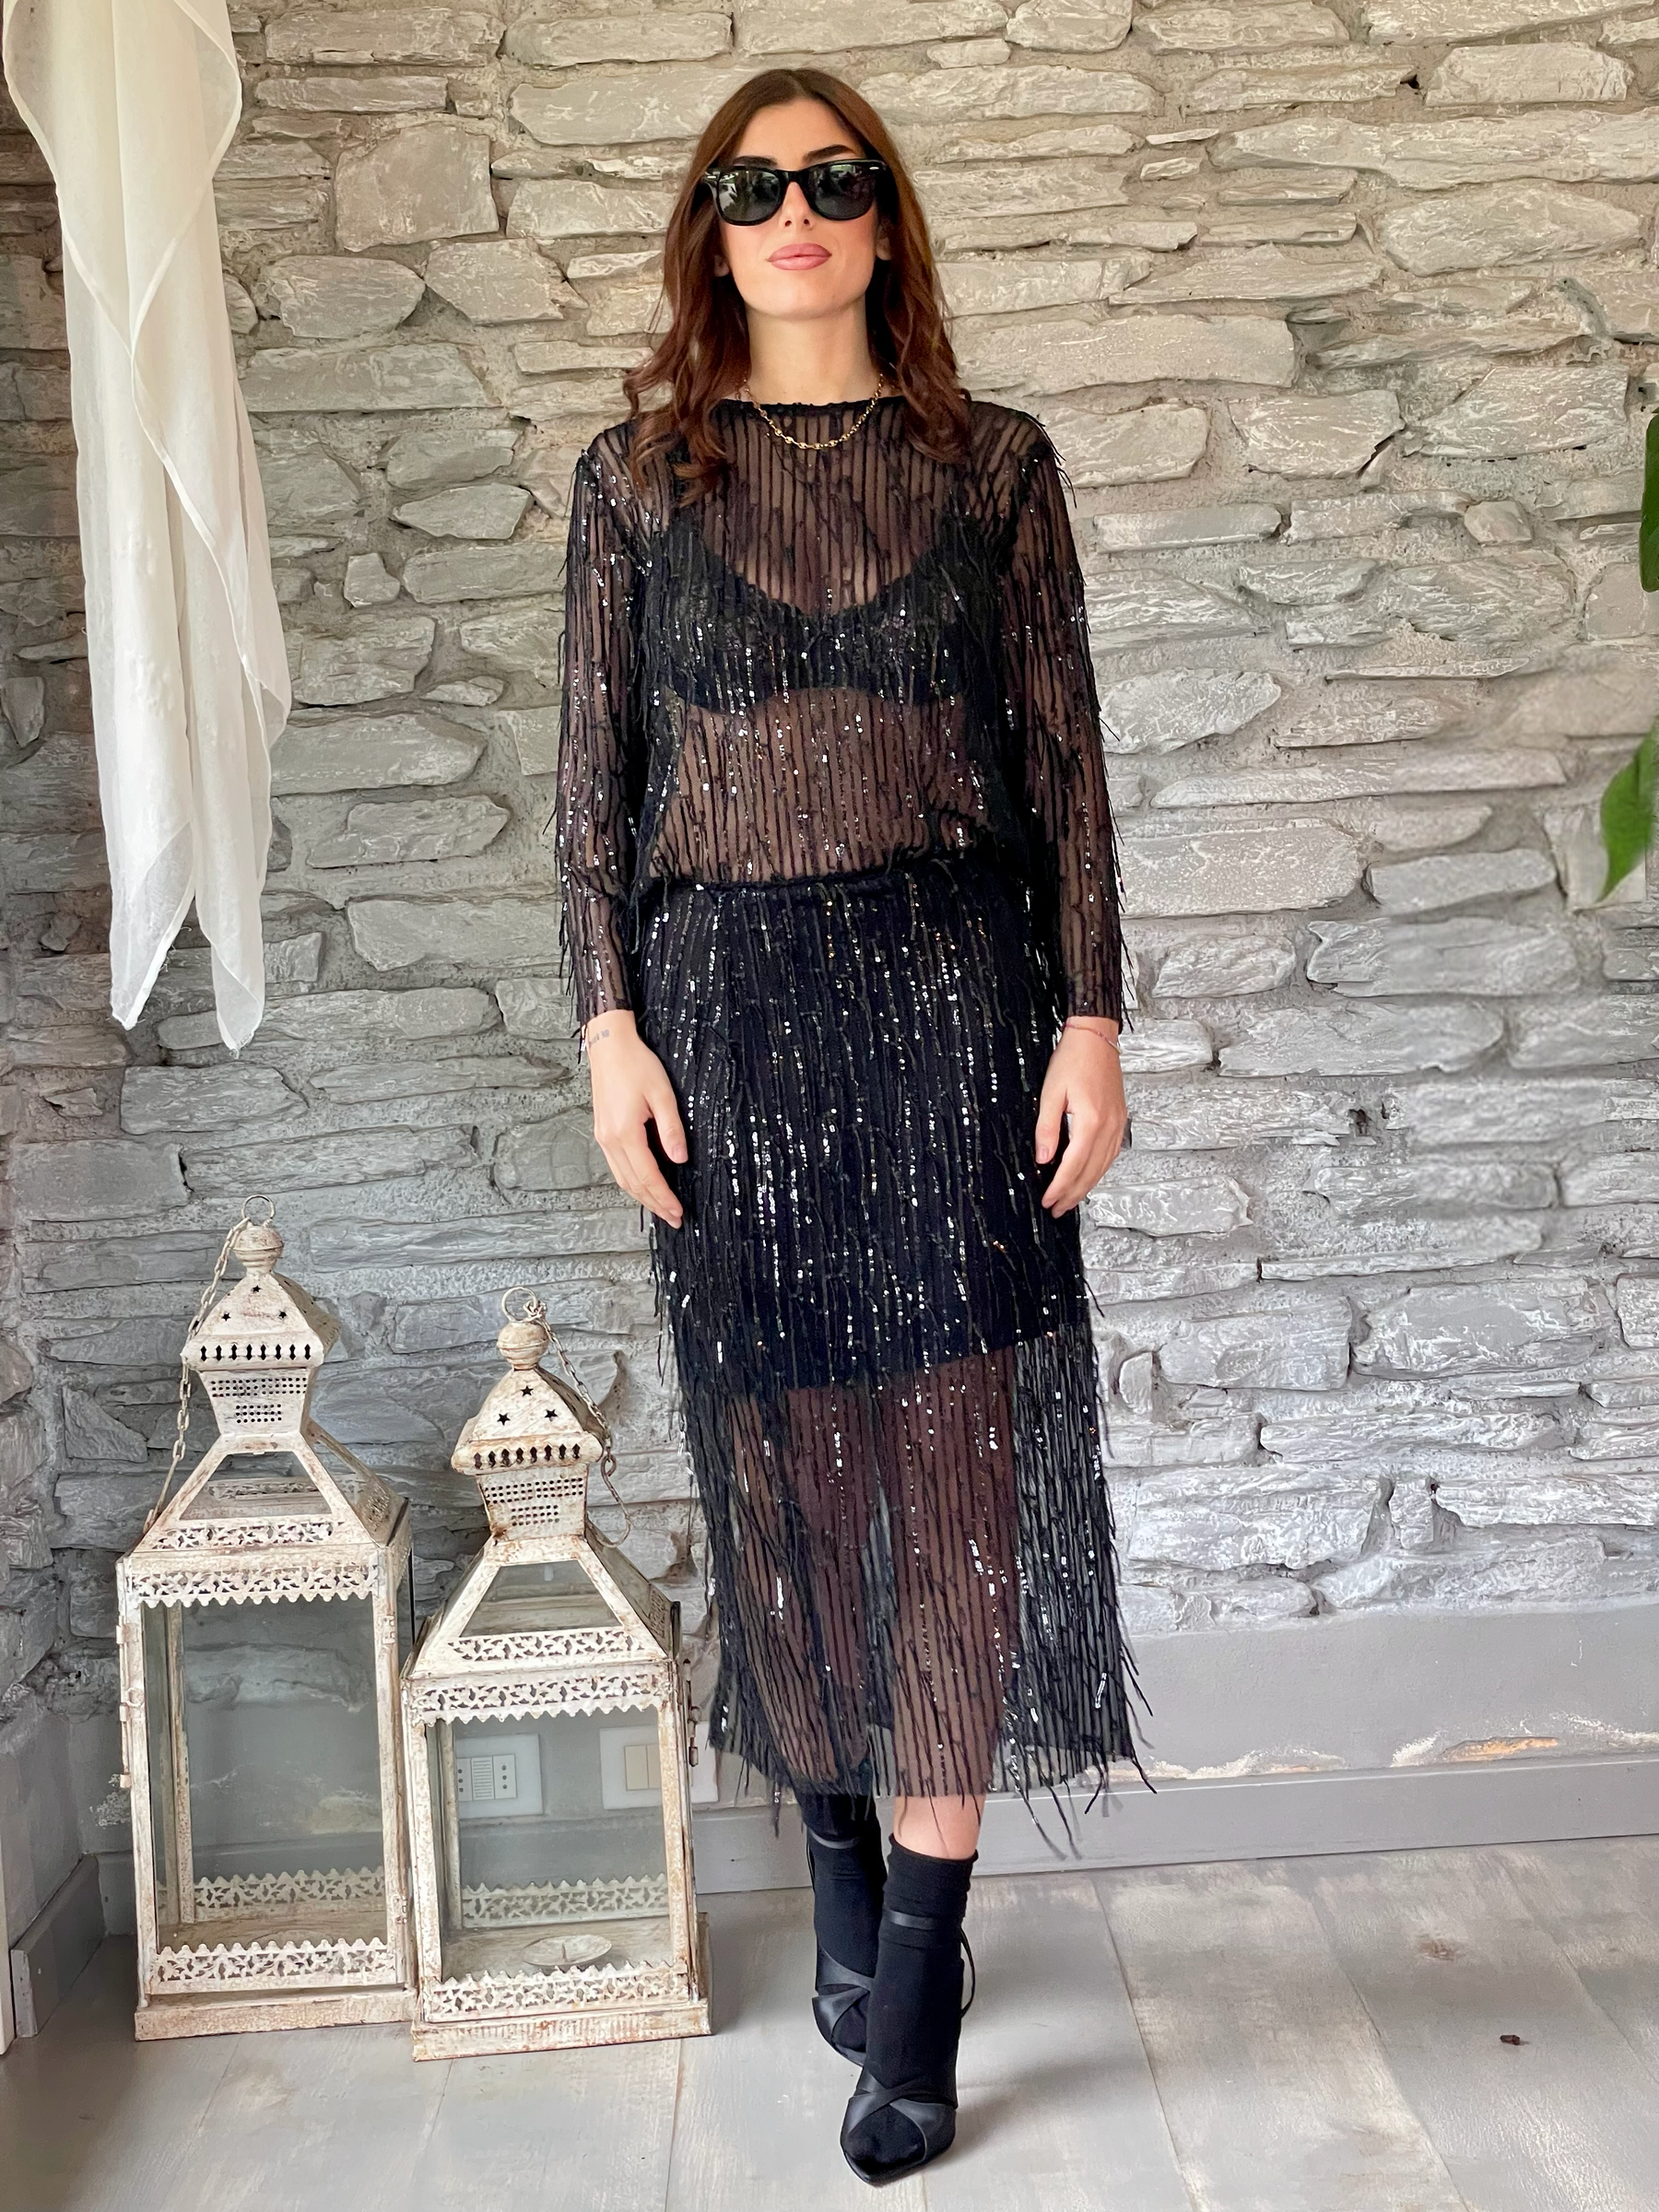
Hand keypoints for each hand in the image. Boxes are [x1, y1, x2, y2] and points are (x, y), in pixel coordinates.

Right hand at [583, 1008, 687, 1227]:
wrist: (610, 1046)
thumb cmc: (637, 1065)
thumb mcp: (663, 1095)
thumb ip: (671, 1129)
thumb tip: (680, 1159)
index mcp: (626, 1132)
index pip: (648, 1176)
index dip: (664, 1197)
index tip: (677, 1211)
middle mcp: (610, 1140)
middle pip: (633, 1184)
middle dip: (654, 1204)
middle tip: (673, 1218)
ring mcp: (603, 1137)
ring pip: (622, 1178)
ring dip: (642, 1196)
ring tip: (660, 1208)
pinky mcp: (603, 1132)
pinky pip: (617, 1166)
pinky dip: (631, 1181)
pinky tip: (643, 1185)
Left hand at [1036, 1017, 1127, 1215]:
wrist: (1096, 1038)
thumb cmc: (1073, 1059)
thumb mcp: (1051, 1093)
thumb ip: (1047, 1129)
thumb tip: (1043, 1158)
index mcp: (1091, 1122)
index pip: (1073, 1166)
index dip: (1060, 1187)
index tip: (1048, 1200)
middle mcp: (1109, 1127)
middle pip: (1090, 1172)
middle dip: (1073, 1195)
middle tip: (1057, 1210)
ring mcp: (1118, 1124)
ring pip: (1103, 1166)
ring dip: (1086, 1186)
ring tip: (1070, 1200)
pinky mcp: (1120, 1120)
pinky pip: (1110, 1154)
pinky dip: (1098, 1170)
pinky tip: (1089, 1176)